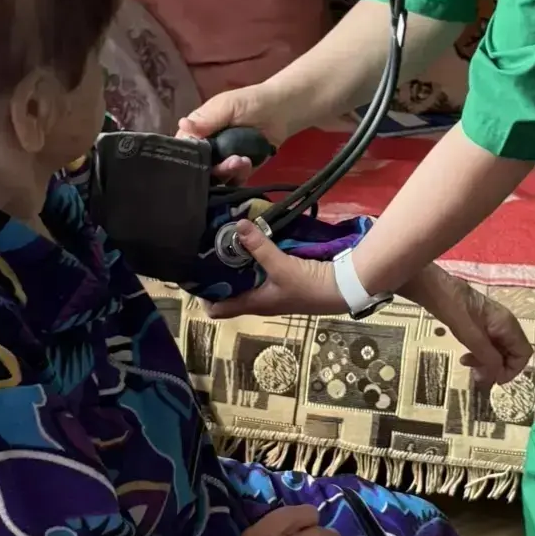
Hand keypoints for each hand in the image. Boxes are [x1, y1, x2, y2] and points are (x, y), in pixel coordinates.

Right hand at [179, 88, 288, 183]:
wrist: (283, 111)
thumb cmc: (251, 102)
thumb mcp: (227, 105)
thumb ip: (206, 118)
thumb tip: (182, 124)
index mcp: (198, 131)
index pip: (183, 148)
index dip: (186, 155)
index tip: (197, 158)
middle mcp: (207, 149)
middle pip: (198, 167)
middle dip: (211, 167)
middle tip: (229, 160)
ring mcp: (222, 162)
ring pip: (214, 177)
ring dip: (227, 172)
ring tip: (242, 160)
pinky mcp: (238, 172)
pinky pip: (232, 182)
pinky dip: (238, 176)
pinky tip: (248, 163)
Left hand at [204, 222, 342, 319]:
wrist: (342, 289)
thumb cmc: (308, 286)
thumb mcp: (281, 266)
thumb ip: (260, 247)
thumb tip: (239, 225)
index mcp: (252, 304)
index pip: (217, 310)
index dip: (201, 297)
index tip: (192, 275)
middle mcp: (258, 301)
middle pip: (227, 293)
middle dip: (216, 275)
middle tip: (205, 251)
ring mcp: (270, 292)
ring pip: (243, 281)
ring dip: (234, 266)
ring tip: (223, 243)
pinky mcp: (282, 281)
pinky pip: (258, 272)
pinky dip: (251, 260)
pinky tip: (250, 243)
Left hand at [405, 265, 531, 386]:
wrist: (436, 288)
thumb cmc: (454, 308)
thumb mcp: (471, 336)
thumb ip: (488, 356)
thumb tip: (497, 376)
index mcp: (508, 325)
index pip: (524, 354)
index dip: (512, 370)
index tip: (494, 379)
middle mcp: (506, 325)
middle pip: (512, 354)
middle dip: (497, 368)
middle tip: (478, 376)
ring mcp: (494, 325)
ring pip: (499, 352)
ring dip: (487, 363)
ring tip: (468, 365)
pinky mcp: (482, 326)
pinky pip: (488, 346)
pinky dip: (480, 355)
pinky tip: (465, 358)